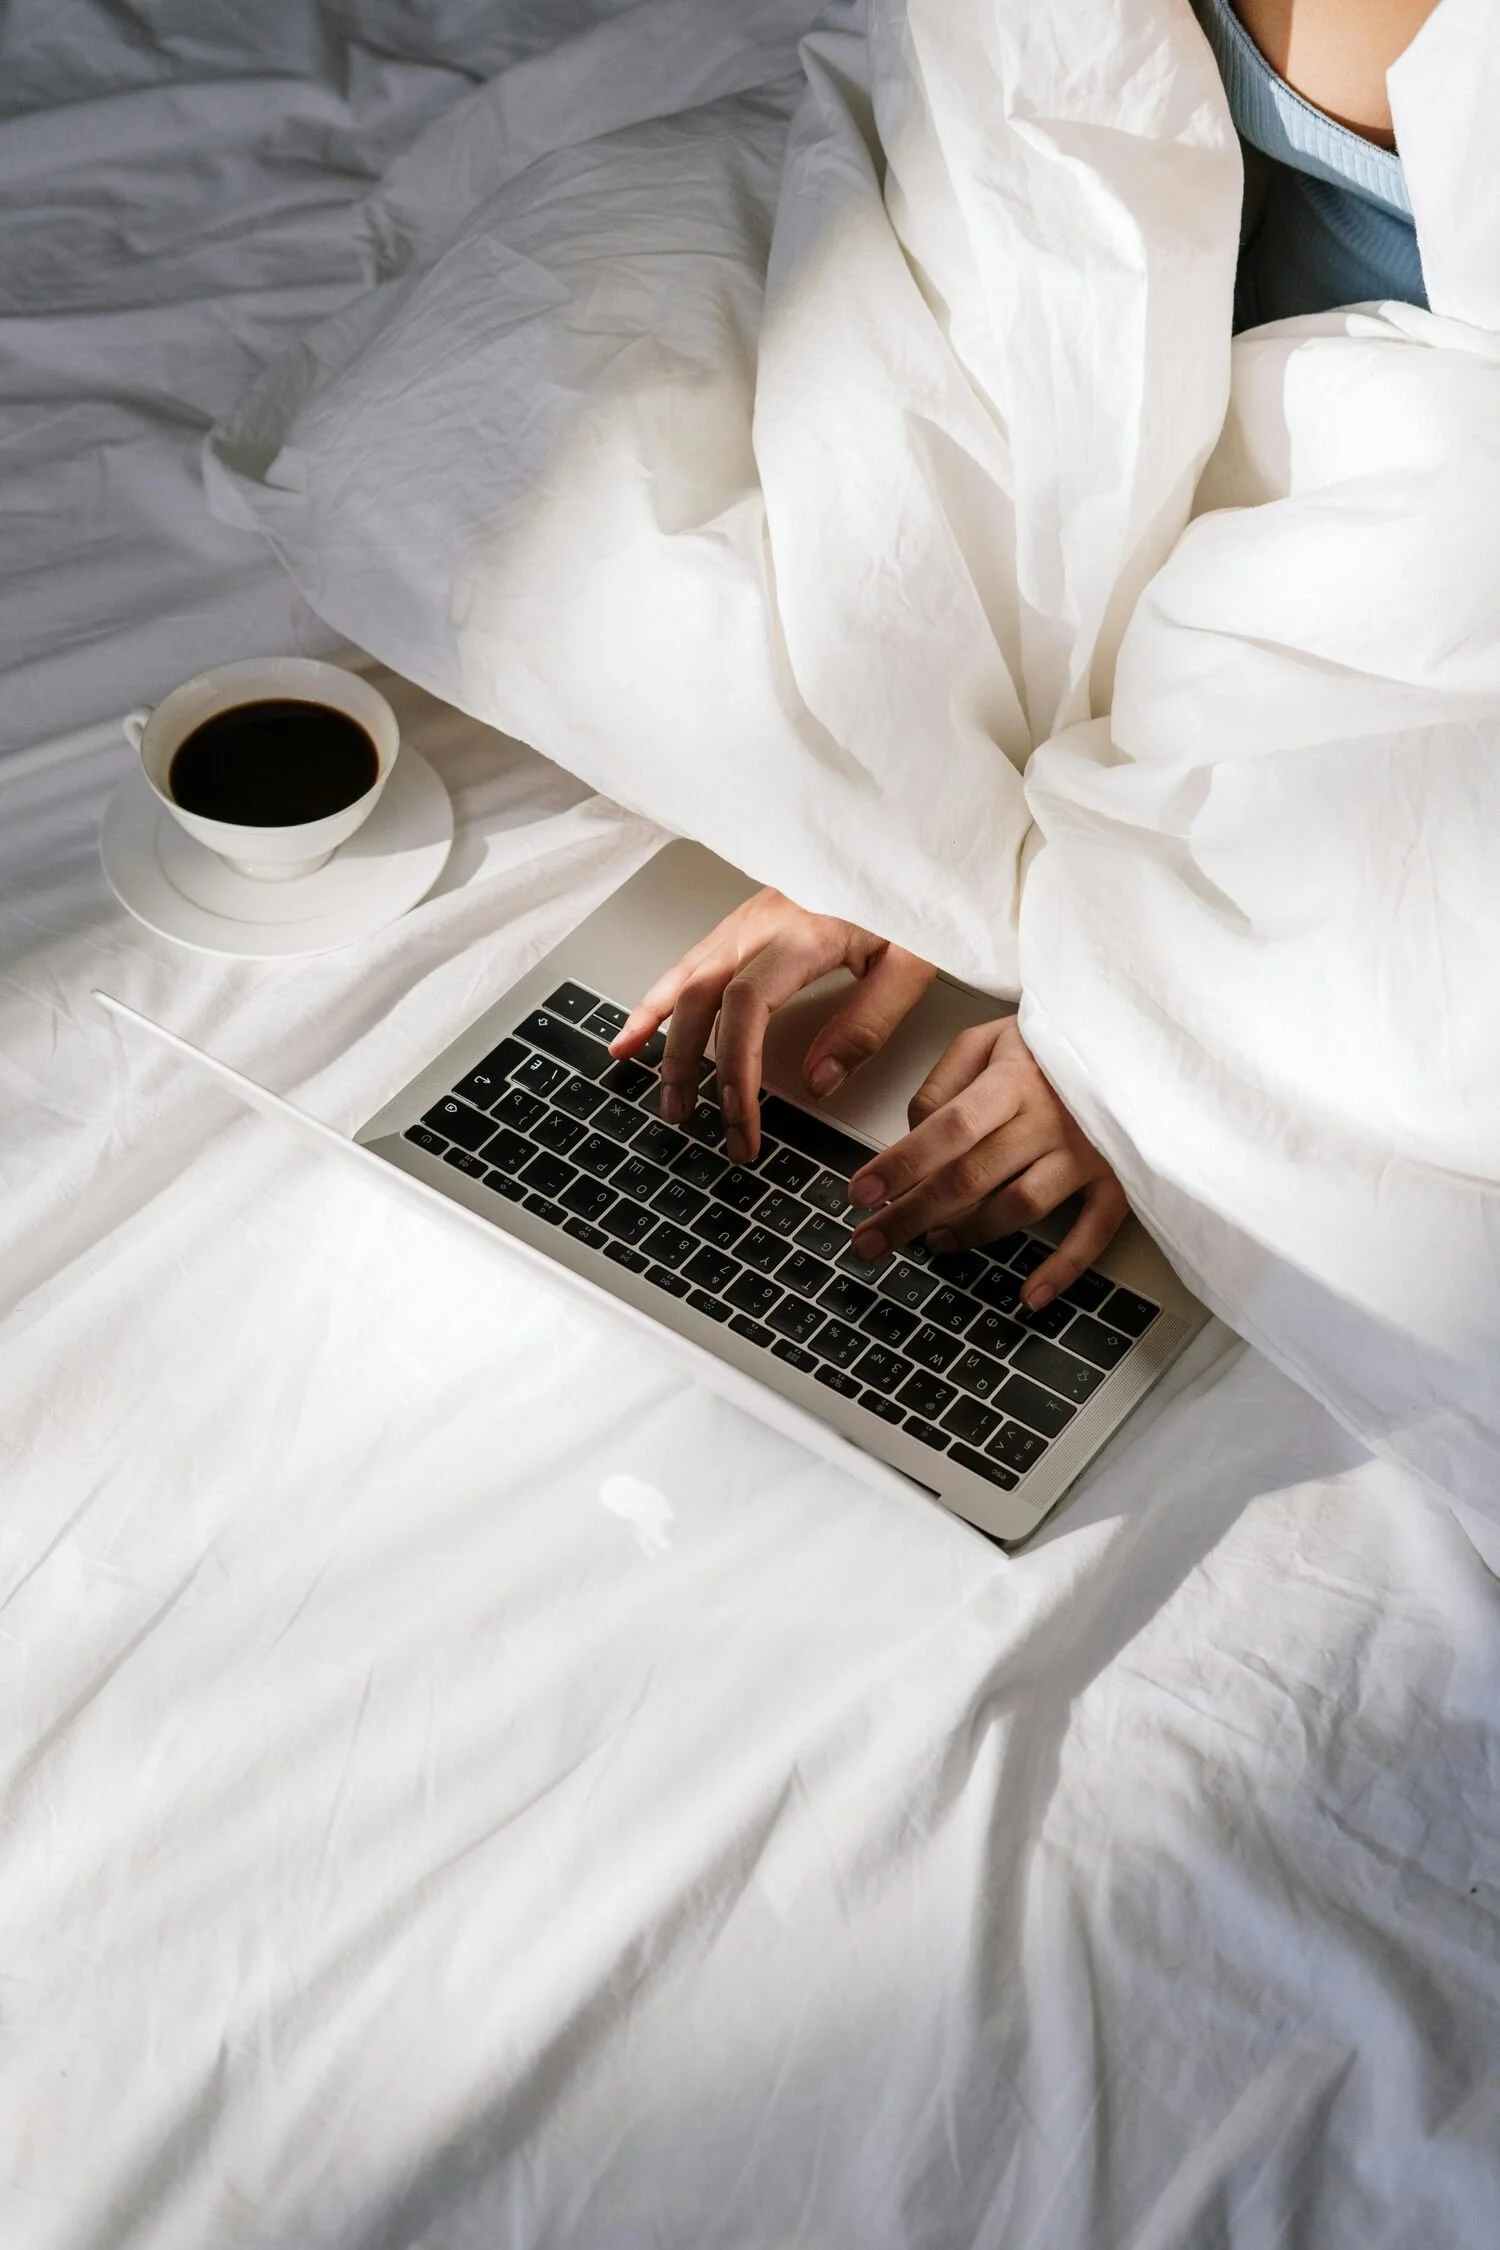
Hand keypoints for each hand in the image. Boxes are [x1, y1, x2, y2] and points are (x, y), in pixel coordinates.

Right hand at [609, 887, 933, 1163]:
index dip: (736, 1068)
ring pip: (683, 983)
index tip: (740, 1116)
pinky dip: (656, 1002)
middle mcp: (761, 924)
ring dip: (666, 1043)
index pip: (747, 1007)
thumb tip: (820, 1081)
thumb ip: (867, 1023)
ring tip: (666, 1096)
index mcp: (803, 932)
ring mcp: (745, 920)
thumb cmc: (909, 892)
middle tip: (699, 1122)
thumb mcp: (912, 961)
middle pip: (700, 999)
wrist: (896, 839)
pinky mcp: (743, 923)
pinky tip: (637, 1032)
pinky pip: (687, 966)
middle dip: (690, 1067)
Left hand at [844, 1016, 1126, 1308]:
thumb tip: (912, 1137)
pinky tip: (1030, 1296)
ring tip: (935, 1242)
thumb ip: (942, 1084)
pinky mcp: (1117, 1178)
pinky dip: (1064, 1268)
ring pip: (1020, 1207)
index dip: (902, 1164)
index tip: (860, 1193)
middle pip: (972, 1177)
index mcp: (1012, 1080)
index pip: (948, 1127)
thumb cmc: (1046, 1046)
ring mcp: (1087, 1153)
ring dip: (971, 1234)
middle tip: (870, 1242)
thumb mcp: (986, 1041)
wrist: (1130, 1043)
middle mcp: (1050, 1118)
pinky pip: (1093, 1231)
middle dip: (912, 1214)